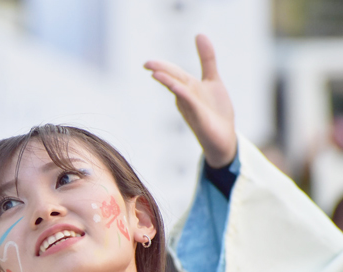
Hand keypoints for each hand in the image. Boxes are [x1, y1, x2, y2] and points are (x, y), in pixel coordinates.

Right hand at [145, 35, 236, 167]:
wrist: (223, 139)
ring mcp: (191, 108)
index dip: (162, 66)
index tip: (147, 63)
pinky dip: (183, 95)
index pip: (173, 73)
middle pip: (172, 80)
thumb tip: (199, 35)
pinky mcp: (199, 118)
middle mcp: (186, 97)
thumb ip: (206, 58)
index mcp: (187, 87)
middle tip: (146, 64)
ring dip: (168, 82)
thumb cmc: (215, 112)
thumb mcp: (213, 80)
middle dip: (160, 71)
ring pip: (178, 91)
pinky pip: (190, 104)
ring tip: (155, 74)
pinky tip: (177, 88)